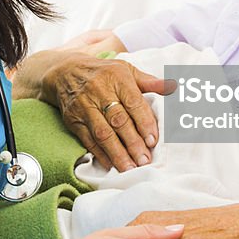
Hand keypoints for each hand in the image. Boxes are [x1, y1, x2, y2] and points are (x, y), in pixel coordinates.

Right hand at [47, 54, 170, 170]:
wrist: (66, 72)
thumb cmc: (104, 73)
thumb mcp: (126, 70)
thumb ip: (149, 81)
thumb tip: (173, 87)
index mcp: (117, 78)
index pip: (133, 102)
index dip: (144, 122)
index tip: (153, 141)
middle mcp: (99, 92)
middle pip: (118, 121)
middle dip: (133, 143)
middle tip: (145, 160)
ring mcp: (84, 107)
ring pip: (102, 133)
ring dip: (117, 153)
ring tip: (130, 168)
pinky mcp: (73, 120)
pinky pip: (87, 139)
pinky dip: (99, 154)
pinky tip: (111, 164)